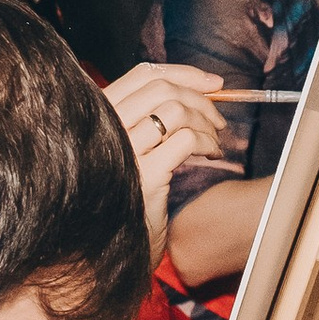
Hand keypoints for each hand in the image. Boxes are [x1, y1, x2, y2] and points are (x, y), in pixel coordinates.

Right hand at [104, 61, 226, 240]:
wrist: (115, 246)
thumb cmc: (131, 192)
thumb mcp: (131, 146)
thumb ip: (150, 115)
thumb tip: (203, 86)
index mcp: (99, 115)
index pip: (141, 74)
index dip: (182, 73)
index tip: (212, 83)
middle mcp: (106, 128)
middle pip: (161, 89)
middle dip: (200, 98)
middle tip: (218, 119)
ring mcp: (123, 150)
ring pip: (176, 110)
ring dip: (206, 121)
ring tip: (214, 140)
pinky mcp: (145, 174)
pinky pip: (186, 139)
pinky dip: (207, 141)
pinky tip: (211, 154)